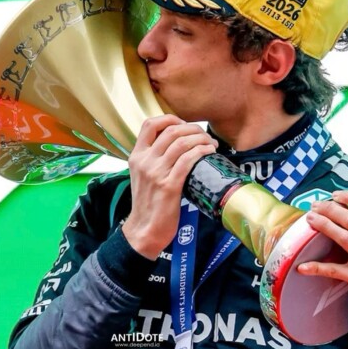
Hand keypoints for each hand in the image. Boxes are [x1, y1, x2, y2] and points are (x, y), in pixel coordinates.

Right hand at [122, 115, 217, 259]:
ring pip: (181, 143)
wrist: (144, 230)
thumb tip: (176, 145)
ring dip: (201, 139)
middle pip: (171, 131)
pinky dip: (201, 152)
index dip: (169, 118)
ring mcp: (156, 173)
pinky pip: (187, 161)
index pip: (149, 124)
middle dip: (193, 128)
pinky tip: (209, 152)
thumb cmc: (147, 204)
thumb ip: (153, 159)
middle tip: (204, 135)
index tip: (184, 124)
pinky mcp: (169, 186)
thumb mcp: (142, 176)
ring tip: (211, 143)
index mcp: (136, 156)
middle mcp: (144, 161)